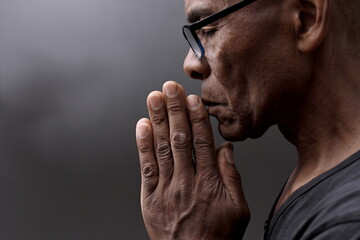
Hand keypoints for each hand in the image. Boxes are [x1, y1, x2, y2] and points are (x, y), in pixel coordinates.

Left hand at [136, 81, 249, 239]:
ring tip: (155, 98)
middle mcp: (186, 181)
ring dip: (158, 120)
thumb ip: (232, 176)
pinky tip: (143, 125)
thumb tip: (226, 148)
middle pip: (179, 138)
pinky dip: (144, 145)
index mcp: (209, 182)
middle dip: (174, 110)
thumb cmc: (217, 236)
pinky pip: (146, 167)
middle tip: (170, 87)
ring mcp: (166, 189)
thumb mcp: (238, 209)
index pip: (201, 142)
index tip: (191, 98)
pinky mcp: (150, 197)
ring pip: (162, 147)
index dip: (195, 117)